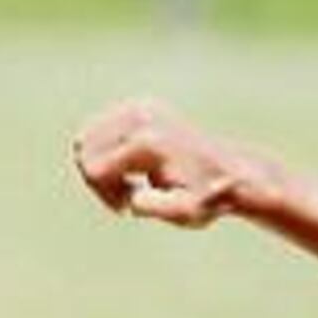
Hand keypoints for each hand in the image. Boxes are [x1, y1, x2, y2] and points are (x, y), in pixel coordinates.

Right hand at [71, 99, 291, 230]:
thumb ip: (159, 209)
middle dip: (96, 178)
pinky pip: (99, 129)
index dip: (103, 194)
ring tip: (128, 182)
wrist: (233, 172)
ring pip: (86, 138)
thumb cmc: (206, 198)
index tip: (127, 207)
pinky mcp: (141, 105)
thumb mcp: (186, 213)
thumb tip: (134, 202)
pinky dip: (105, 151)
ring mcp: (140, 105)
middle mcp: (141, 116)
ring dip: (99, 164)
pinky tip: (131, 167)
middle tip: (127, 195)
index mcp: (146, 142)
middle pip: (84, 149)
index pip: (92, 168)